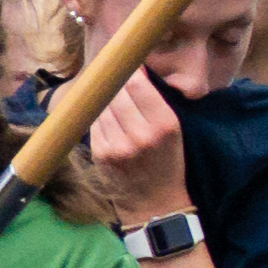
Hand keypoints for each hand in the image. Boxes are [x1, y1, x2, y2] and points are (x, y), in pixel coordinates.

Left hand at [70, 65, 185, 229]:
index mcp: (165, 124)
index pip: (138, 85)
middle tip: (115, 80)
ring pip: (101, 106)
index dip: (128, 71)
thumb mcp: (173, 130)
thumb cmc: (167, 161)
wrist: (155, 202)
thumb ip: (154, 102)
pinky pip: (93, 123)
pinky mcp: (101, 154)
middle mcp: (141, 135)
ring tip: (112, 102)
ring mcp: (118, 146)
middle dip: (114, 84)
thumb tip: (131, 70)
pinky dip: (98, 118)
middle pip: (116, 93)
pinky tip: (107, 121)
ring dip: (104, 100)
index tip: (126, 65)